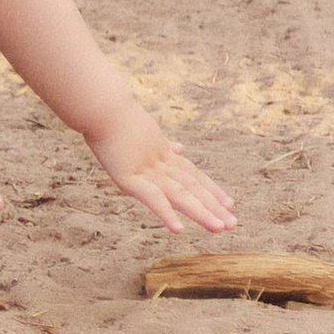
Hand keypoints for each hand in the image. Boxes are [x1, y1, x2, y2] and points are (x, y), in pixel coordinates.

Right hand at [88, 104, 235, 235]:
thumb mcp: (144, 130)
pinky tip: (178, 230)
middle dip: (212, 206)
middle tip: (233, 224)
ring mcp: (147, 170)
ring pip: (180, 194)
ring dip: (201, 212)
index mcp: (162, 152)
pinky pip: (152, 198)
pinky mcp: (130, 177)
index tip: (229, 204)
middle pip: (192, 186)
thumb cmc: (115, 114)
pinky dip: (166, 213)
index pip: (192, 174)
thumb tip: (179, 147)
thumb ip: (162, 143)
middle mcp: (160, 162)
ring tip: (219, 228)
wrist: (100, 103)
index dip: (211, 190)